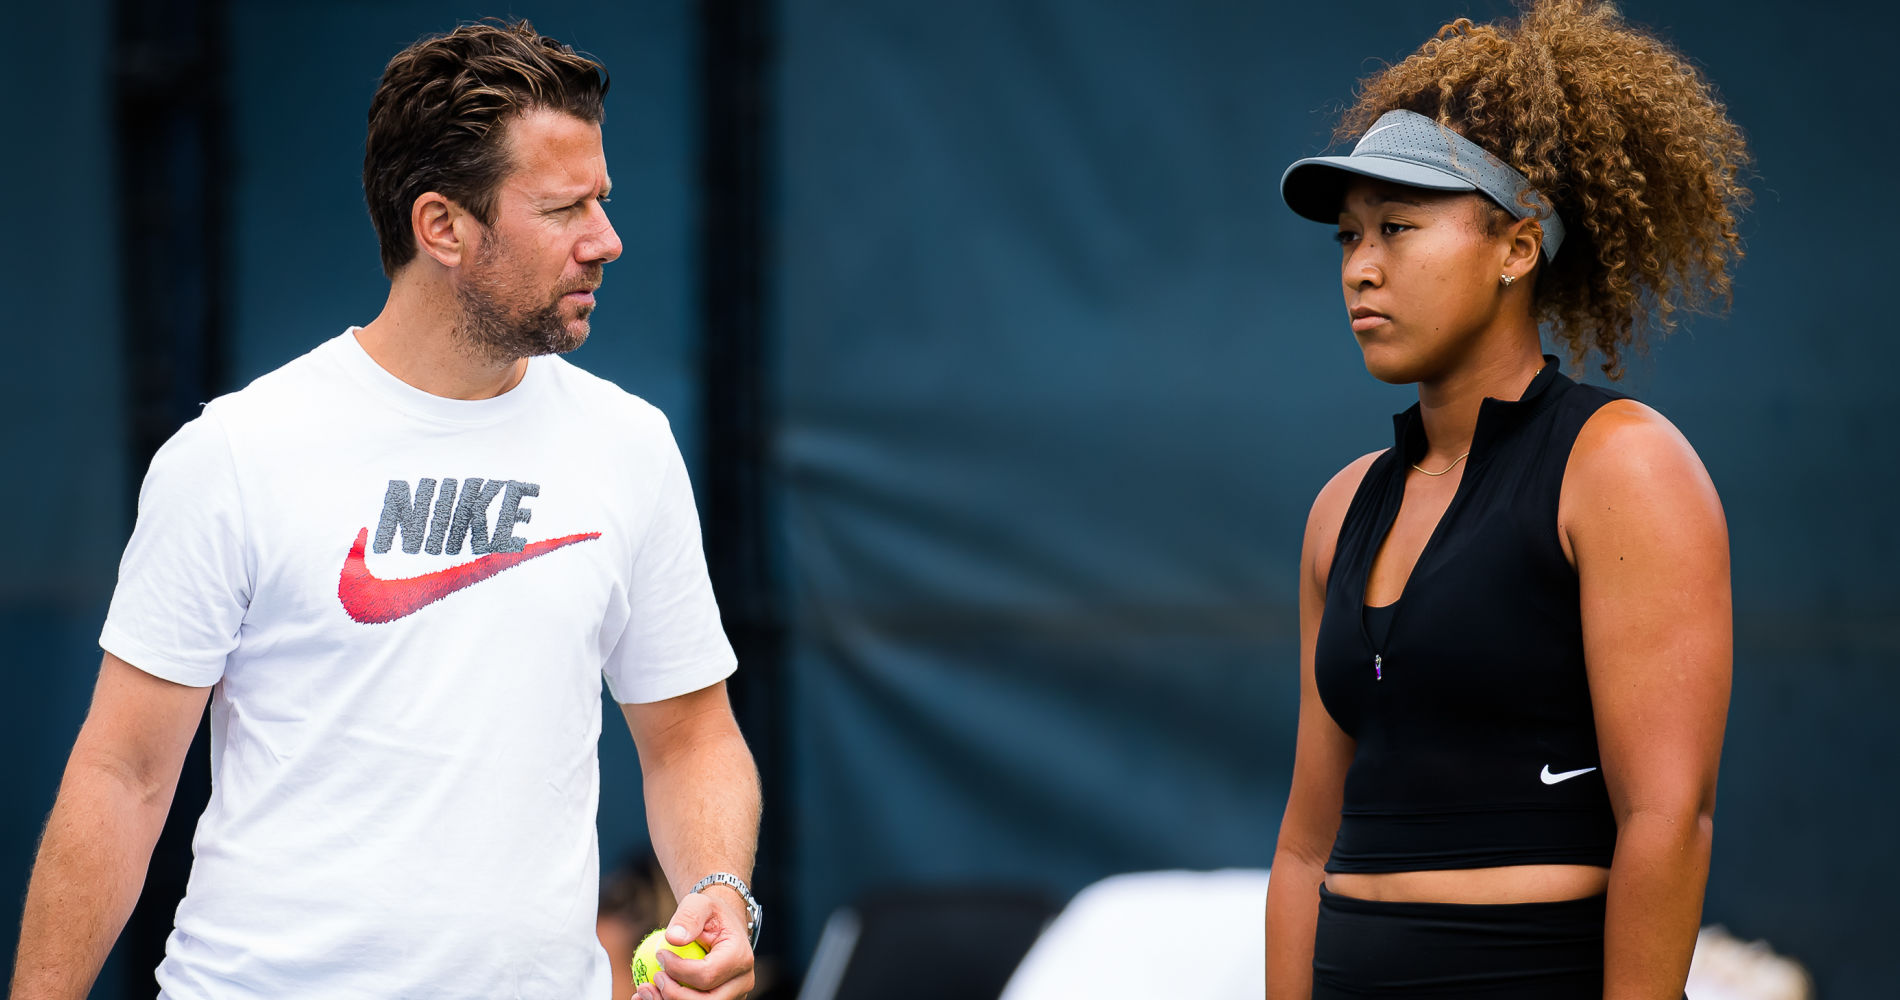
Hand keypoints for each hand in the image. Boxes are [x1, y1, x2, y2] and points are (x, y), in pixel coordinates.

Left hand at [634, 887, 754, 999]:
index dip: (678, 969)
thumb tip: (672, 939)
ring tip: (644, 989)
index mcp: (740, 957)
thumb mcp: (699, 904)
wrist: (722, 927)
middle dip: (673, 995)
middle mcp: (742, 982)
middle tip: (651, 979)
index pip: (707, 974)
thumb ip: (688, 917)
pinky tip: (649, 996)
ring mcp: (734, 996)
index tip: (659, 954)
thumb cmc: (709, 914)